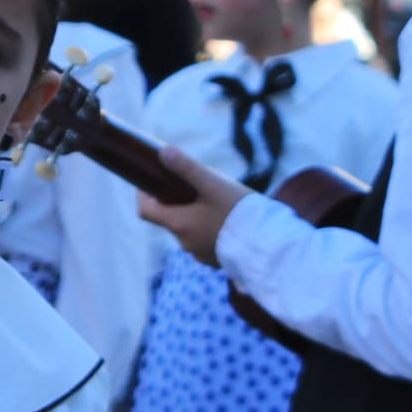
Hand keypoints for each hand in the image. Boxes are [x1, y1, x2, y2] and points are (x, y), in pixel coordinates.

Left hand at [135, 145, 254, 265]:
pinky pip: (204, 241)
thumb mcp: (213, 185)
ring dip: (192, 215)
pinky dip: (207, 228)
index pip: (145, 211)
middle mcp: (185, 243)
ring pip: (188, 230)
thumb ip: (187, 168)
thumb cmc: (239, 213)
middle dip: (174, 201)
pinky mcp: (216, 259)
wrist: (269, 245)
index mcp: (179, 225)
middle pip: (168, 219)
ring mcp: (200, 254)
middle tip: (189, 184)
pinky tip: (225, 218)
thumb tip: (163, 151)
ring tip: (211, 200)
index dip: (143, 195)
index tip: (149, 181)